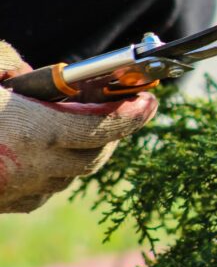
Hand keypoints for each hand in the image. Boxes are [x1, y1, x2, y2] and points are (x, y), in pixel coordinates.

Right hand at [0, 42, 156, 212]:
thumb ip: (10, 62)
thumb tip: (31, 73)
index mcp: (34, 132)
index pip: (104, 128)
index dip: (133, 115)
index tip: (151, 100)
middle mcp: (33, 168)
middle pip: (96, 155)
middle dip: (117, 132)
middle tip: (128, 108)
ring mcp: (17, 191)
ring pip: (73, 175)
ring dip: (88, 151)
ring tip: (92, 125)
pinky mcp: (1, 205)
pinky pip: (46, 190)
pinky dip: (59, 170)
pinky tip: (53, 150)